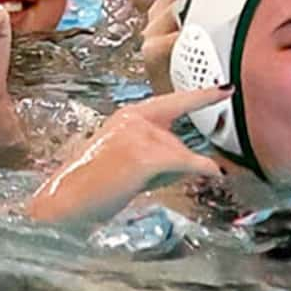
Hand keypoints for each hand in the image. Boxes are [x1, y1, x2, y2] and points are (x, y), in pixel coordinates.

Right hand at [29, 83, 227, 223]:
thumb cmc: (94, 189)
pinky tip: (213, 174)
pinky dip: (201, 169)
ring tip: (137, 184)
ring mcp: (138, 134)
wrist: (65, 202)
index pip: (172, 103)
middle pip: (177, 141)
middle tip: (159, 177)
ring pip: (181, 154)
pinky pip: (185, 162)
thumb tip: (207, 164)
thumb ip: (163, 157)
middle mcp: (133, 118)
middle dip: (176, 164)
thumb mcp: (131, 164)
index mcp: (128, 116)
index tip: (225, 88)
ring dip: (174, 175)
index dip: (201, 96)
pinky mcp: (144, 154)